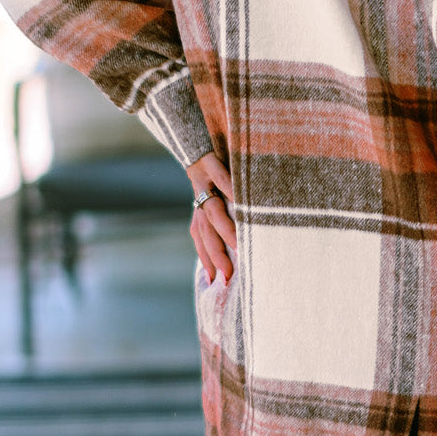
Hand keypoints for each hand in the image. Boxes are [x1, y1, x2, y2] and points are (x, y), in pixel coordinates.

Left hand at [186, 152, 235, 283]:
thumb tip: (239, 259)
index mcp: (200, 220)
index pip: (203, 246)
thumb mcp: (216, 211)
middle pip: (206, 234)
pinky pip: (221, 180)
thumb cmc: (215, 187)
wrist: (197, 152)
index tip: (220, 283)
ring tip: (238, 244)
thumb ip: (224, 233)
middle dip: (217, 255)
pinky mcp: (211, 166)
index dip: (210, 264)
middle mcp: (200, 207)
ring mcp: (205, 187)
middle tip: (229, 274)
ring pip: (213, 211)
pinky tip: (239, 198)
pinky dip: (229, 189)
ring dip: (225, 229)